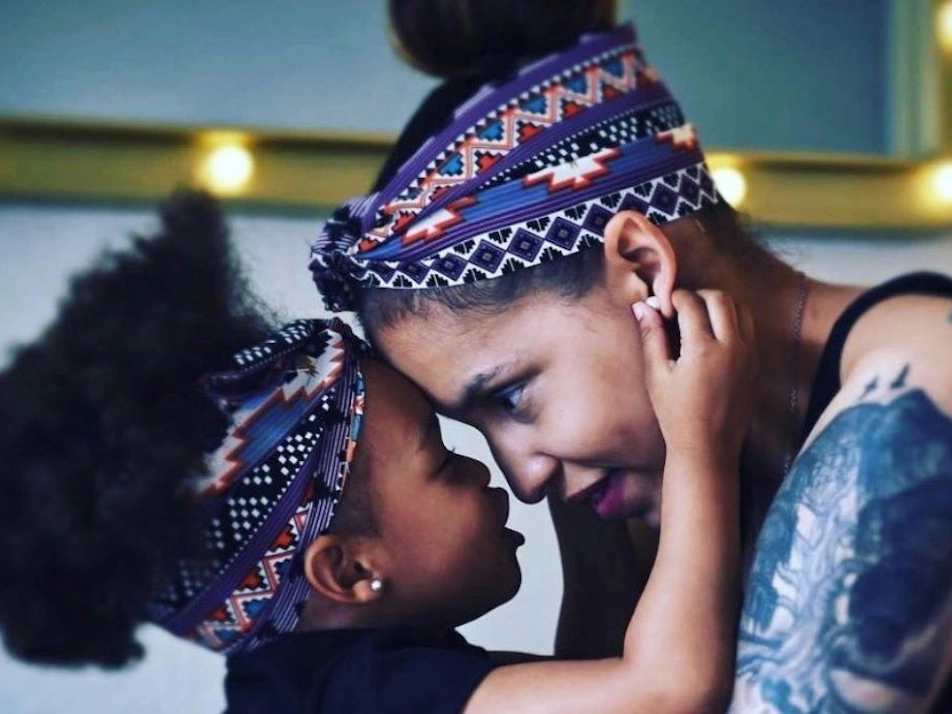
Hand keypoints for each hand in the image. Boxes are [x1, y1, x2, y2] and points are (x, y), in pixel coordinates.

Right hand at [634, 289, 755, 463]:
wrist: (708, 447)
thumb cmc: (675, 414)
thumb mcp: (656, 375)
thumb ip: (651, 336)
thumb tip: (643, 306)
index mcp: (703, 349)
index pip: (691, 302)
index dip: (674, 298)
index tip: (663, 307)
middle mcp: (732, 347)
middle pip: (720, 297)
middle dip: (697, 295)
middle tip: (680, 309)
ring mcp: (749, 354)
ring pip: (740, 308)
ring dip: (718, 305)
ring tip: (698, 319)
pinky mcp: (756, 363)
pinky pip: (749, 327)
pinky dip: (732, 320)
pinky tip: (713, 335)